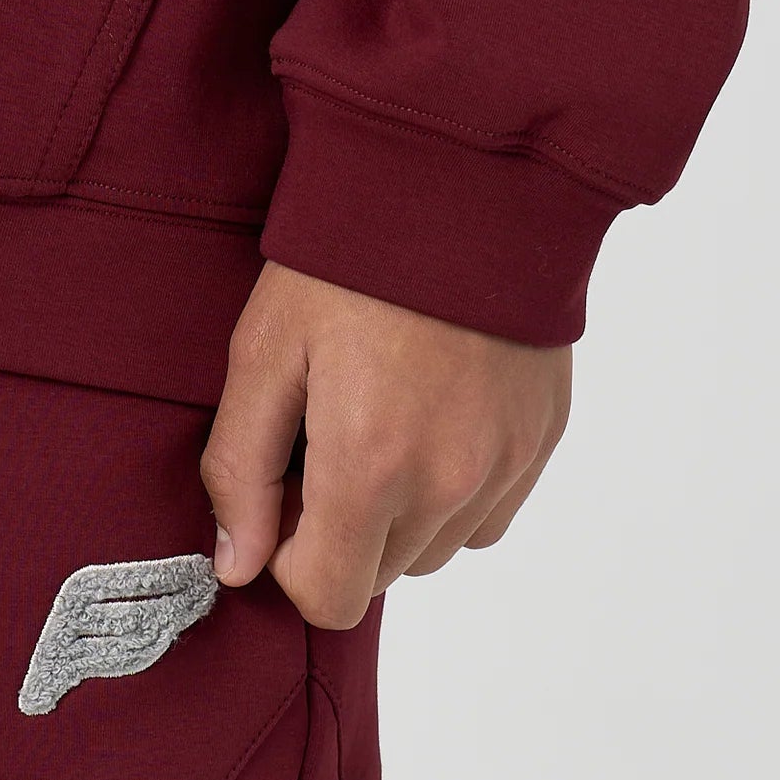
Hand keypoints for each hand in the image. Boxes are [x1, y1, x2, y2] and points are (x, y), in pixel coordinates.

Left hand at [202, 261, 570, 627]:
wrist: (464, 180)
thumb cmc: (350, 260)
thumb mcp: (263, 354)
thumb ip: (238, 471)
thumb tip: (238, 565)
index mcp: (370, 468)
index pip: (328, 599)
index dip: (289, 563)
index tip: (282, 495)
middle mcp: (448, 484)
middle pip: (379, 576)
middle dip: (340, 533)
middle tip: (325, 442)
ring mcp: (505, 466)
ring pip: (435, 550)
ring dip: (398, 516)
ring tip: (381, 421)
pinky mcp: (542, 440)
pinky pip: (487, 514)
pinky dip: (453, 492)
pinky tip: (431, 418)